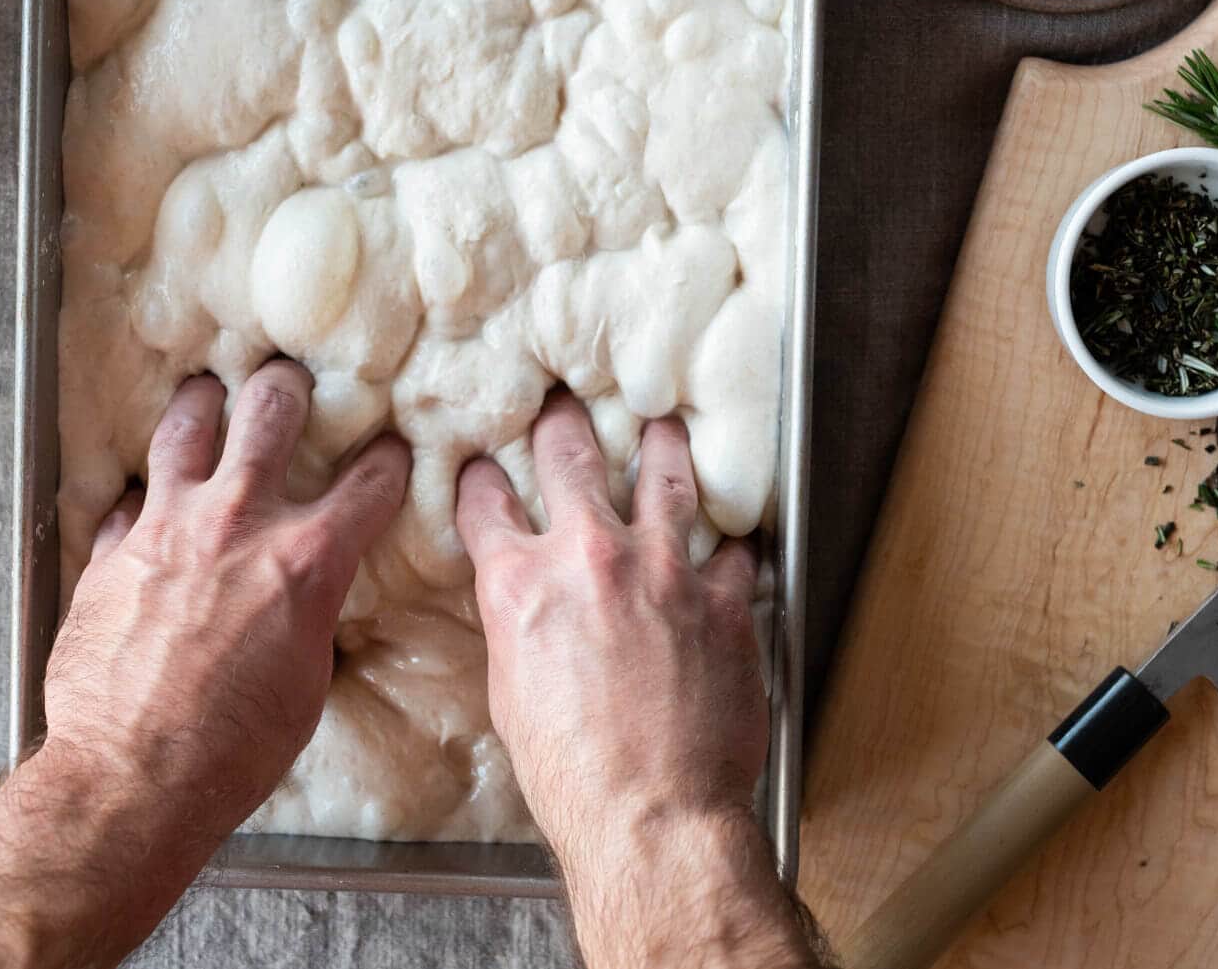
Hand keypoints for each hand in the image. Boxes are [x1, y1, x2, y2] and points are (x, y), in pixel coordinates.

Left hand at [44, 362, 410, 836]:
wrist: (135, 775)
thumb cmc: (235, 747)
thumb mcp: (307, 681)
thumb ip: (310, 614)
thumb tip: (308, 600)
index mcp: (308, 558)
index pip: (369, 481)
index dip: (387, 459)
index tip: (389, 449)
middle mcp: (240, 521)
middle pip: (272, 411)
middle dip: (288, 388)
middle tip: (289, 384)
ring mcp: (168, 526)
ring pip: (186, 425)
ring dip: (203, 403)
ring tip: (208, 393)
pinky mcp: (111, 552)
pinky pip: (126, 500)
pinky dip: (140, 497)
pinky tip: (142, 499)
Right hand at [455, 392, 764, 862]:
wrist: (651, 813)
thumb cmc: (574, 775)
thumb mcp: (511, 693)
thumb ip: (520, 629)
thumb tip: (530, 608)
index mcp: (521, 586)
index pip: (487, 505)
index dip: (481, 479)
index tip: (484, 467)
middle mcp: (589, 559)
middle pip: (570, 458)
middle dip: (564, 424)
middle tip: (566, 405)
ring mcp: (663, 571)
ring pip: (665, 477)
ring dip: (662, 447)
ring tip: (664, 427)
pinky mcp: (722, 600)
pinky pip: (735, 548)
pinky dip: (732, 541)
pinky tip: (736, 533)